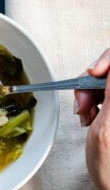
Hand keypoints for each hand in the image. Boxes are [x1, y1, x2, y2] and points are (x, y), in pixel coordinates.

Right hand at [74, 48, 109, 189]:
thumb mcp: (107, 127)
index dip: (106, 62)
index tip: (92, 74)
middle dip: (92, 83)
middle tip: (84, 103)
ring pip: (105, 83)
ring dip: (89, 95)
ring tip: (85, 114)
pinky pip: (104, 95)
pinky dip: (92, 102)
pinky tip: (89, 116)